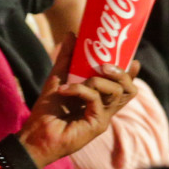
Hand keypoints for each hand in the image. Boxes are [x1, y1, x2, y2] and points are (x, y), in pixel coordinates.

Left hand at [18, 35, 139, 168]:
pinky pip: (96, 100)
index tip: (133, 60)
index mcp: (101, 99)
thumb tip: (72, 34)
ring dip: (98, 81)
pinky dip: (80, 90)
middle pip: (129, 89)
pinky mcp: (97, 125)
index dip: (131, 74)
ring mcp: (103, 117)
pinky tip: (64, 90)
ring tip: (79, 79)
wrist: (35, 135)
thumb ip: (66, 58)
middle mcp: (106, 109)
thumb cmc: (46, 111)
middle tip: (104, 66)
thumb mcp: (58, 78)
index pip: (125, 86)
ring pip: (116, 93)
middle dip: (121, 73)